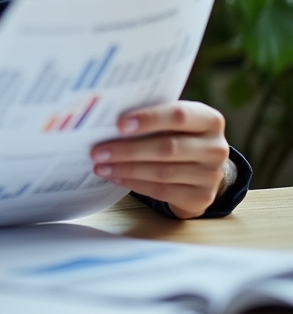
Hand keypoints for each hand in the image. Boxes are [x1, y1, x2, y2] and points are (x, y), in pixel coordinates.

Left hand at [90, 100, 229, 218]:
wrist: (201, 168)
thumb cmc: (177, 135)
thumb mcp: (172, 121)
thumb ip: (151, 116)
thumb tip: (107, 117)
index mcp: (210, 120)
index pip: (178, 115)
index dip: (149, 118)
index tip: (119, 124)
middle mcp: (216, 147)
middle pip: (167, 147)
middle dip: (128, 149)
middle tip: (98, 151)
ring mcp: (211, 175)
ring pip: (162, 172)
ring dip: (126, 169)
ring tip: (100, 166)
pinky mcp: (202, 198)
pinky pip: (162, 191)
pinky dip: (135, 184)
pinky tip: (115, 177)